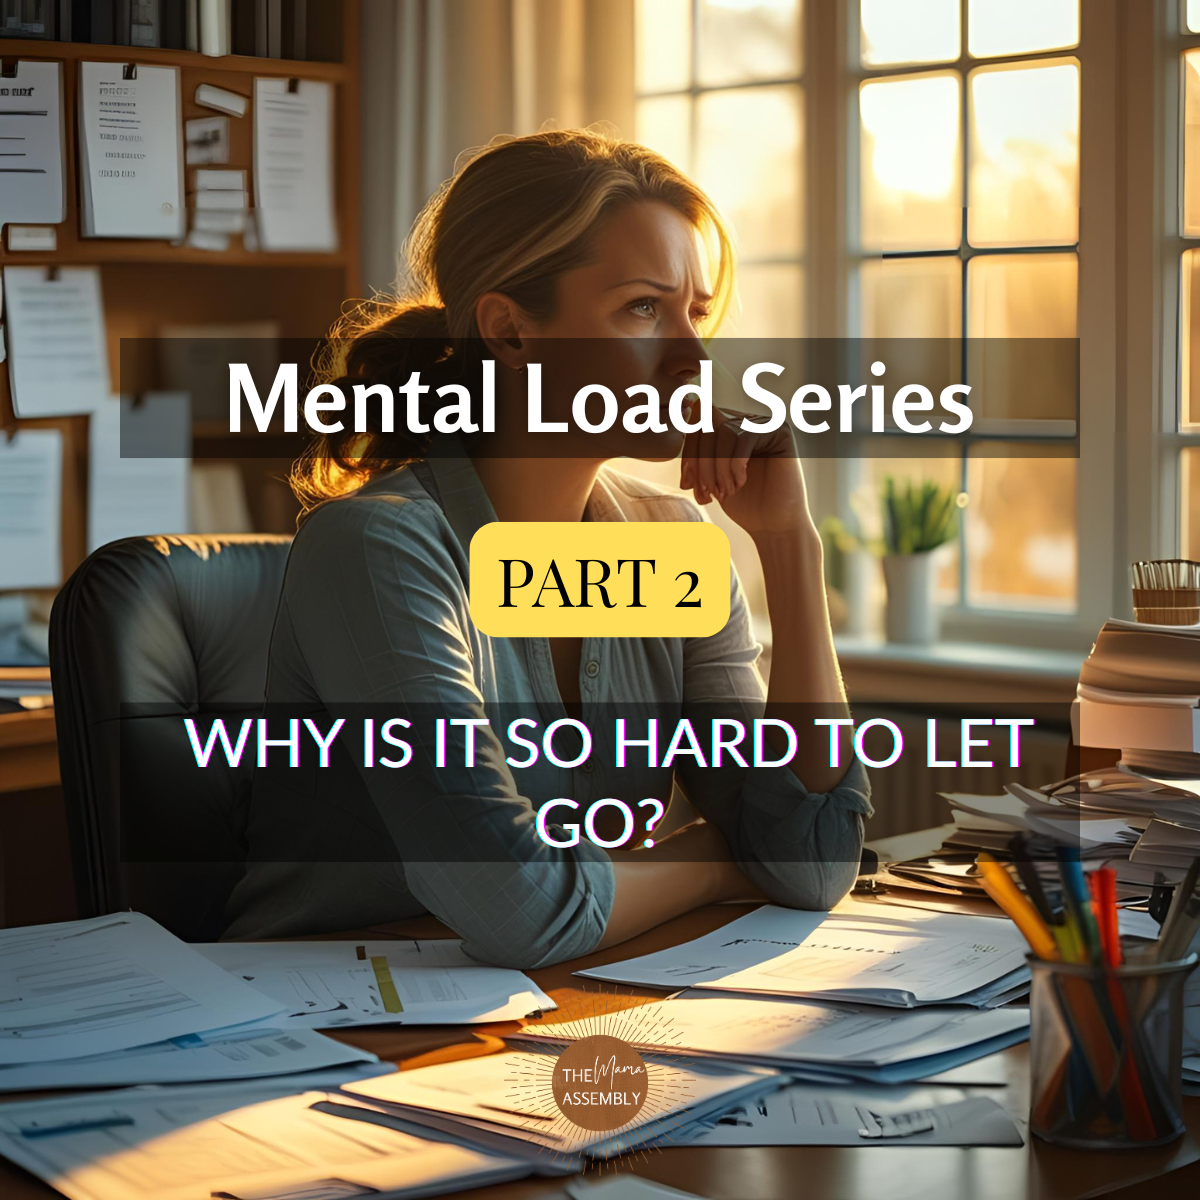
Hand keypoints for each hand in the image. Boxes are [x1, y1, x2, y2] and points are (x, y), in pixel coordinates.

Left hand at [679, 405, 817, 539]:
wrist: (774, 526)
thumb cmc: (744, 505)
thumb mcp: (711, 478)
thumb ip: (699, 451)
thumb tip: (682, 419)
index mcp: (729, 429)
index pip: (698, 426)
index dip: (688, 455)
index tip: (687, 485)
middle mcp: (746, 421)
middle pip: (708, 424)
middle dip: (700, 462)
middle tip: (705, 492)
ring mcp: (764, 424)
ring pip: (723, 431)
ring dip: (718, 467)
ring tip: (725, 492)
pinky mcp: (779, 431)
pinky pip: (743, 436)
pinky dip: (734, 464)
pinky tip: (740, 483)